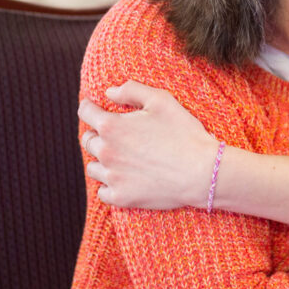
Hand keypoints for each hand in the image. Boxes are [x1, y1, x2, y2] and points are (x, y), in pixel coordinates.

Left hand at [79, 81, 217, 208]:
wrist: (202, 172)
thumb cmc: (184, 133)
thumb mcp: (162, 100)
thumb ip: (131, 90)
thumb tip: (109, 93)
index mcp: (112, 126)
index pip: (86, 112)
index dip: (91, 107)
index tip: (96, 108)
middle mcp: (106, 152)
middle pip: (88, 140)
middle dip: (98, 134)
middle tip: (117, 134)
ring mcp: (112, 177)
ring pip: (93, 167)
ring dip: (102, 160)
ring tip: (122, 158)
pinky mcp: (121, 197)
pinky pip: (103, 191)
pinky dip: (110, 184)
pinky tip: (125, 178)